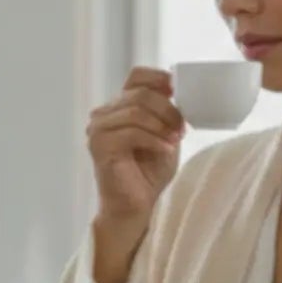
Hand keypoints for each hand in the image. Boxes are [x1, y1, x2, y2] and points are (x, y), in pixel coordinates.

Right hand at [87, 67, 184, 224]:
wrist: (135, 206)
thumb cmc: (148, 173)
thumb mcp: (165, 135)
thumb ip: (167, 113)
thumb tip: (178, 90)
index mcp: (119, 107)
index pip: (136, 76)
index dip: (158, 77)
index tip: (178, 89)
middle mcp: (104, 114)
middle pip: (139, 94)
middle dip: (167, 110)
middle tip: (182, 128)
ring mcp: (98, 130)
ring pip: (135, 111)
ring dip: (162, 125)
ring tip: (175, 140)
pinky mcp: (99, 147)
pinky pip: (131, 133)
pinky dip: (154, 140)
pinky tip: (166, 149)